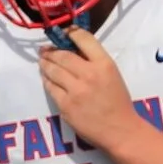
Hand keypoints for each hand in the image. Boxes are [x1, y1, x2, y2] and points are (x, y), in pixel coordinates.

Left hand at [40, 28, 140, 153]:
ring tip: (42, 61)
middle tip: (45, 50)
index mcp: (105, 64)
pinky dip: (47, 80)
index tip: (63, 33)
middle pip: (62, 55)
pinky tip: (46, 78)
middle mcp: (89, 74)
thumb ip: (95, 61)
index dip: (70, 32)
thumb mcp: (113, 75)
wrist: (120, 130)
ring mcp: (75, 91)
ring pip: (53, 70)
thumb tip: (72, 49)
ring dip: (45, 64)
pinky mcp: (65, 106)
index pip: (84, 39)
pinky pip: (50, 88)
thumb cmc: (118, 102)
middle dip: (50, 51)